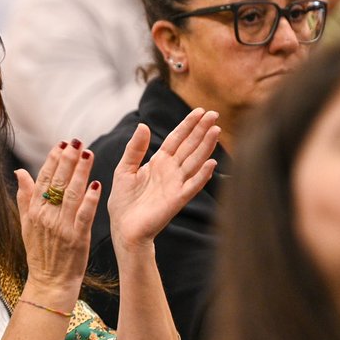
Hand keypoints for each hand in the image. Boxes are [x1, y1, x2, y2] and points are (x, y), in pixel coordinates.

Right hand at [15, 139, 101, 304]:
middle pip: (58, 182)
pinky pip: (84, 215)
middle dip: (68, 159)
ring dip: (80, 172)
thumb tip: (19, 172)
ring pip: (72, 194)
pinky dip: (89, 200)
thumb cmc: (40, 253)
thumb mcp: (26, 224)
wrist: (50, 281)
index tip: (62, 143)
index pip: (44, 179)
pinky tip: (96, 184)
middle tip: (77, 141)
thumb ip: (24, 197)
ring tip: (88, 154)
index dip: (53, 160)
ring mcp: (61, 227)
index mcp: (35, 211)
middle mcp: (46, 216)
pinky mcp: (77, 238)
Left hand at [107, 108, 218, 255]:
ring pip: (195, 161)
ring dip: (206, 147)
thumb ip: (135, 149)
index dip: (188, 125)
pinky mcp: (177, 200)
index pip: (177, 139)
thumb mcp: (124, 169)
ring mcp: (176, 184)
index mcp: (159, 162)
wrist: (124, 228)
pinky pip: (192, 185)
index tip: (200, 111)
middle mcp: (171, 171)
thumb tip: (142, 125)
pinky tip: (212, 163)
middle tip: (214, 114)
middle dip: (201, 130)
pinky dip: (202, 175)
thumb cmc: (124, 201)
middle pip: (189, 146)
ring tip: (216, 131)